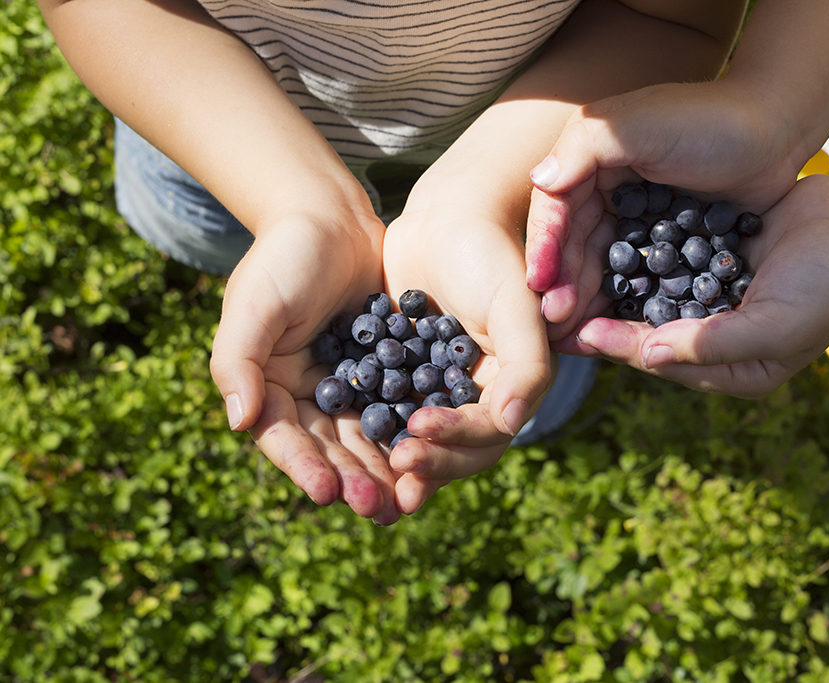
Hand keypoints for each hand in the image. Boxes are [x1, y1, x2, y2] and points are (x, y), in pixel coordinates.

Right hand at [208, 212, 405, 523]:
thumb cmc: (283, 256)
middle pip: (330, 450)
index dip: (304, 468)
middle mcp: (306, 397)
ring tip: (407, 501)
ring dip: (385, 471)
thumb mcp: (255, 303)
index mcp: (267, 387)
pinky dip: (412, 435)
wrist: (332, 218)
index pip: (284, 439)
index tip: (326, 494)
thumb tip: (239, 422)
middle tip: (378, 510)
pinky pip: (400, 410)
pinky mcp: (384, 374)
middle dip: (353, 481)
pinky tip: (433, 457)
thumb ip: (238, 360)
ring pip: (368, 440)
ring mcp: (348, 387)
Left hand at [381, 206, 552, 514]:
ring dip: (400, 461)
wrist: (446, 216)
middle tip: (394, 466)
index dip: (456, 441)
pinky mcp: (405, 374)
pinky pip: (390, 411)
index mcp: (512, 386)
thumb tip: (511, 424)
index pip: (489, 433)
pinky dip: (374, 429)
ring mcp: (440, 387)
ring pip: (423, 439)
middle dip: (428, 463)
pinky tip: (345, 439)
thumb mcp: (515, 305)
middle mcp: (479, 395)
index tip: (416, 432)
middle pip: (457, 450)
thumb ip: (527, 365)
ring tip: (372, 477)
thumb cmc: (488, 254)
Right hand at [526, 81, 806, 334]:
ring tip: (574, 332)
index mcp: (592, 159)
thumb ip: (584, 146)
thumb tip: (538, 181)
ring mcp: (638, 215)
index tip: (538, 286)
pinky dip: (624, 296)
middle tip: (554, 321)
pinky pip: (637, 272)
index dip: (545, 247)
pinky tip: (613, 323)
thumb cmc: (708, 121)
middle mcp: (608, 188)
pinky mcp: (668, 237)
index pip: (556, 208)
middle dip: (561, 282)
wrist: (777, 132)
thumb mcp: (639, 123)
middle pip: (574, 242)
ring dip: (586, 296)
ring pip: (602, 262)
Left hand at [555, 174, 828, 397]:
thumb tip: (650, 354)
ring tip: (572, 272)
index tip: (581, 334)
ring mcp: (715, 296)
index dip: (621, 348)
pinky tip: (607, 233)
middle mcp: (718, 337)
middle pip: (649, 332)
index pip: (664, 361)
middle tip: (557, 308)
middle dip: (607, 320)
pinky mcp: (715, 258)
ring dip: (616, 284)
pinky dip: (641, 253)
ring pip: (653, 296)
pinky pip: (670, 260)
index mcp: (733, 368)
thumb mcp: (774, 327)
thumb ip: (711, 345)